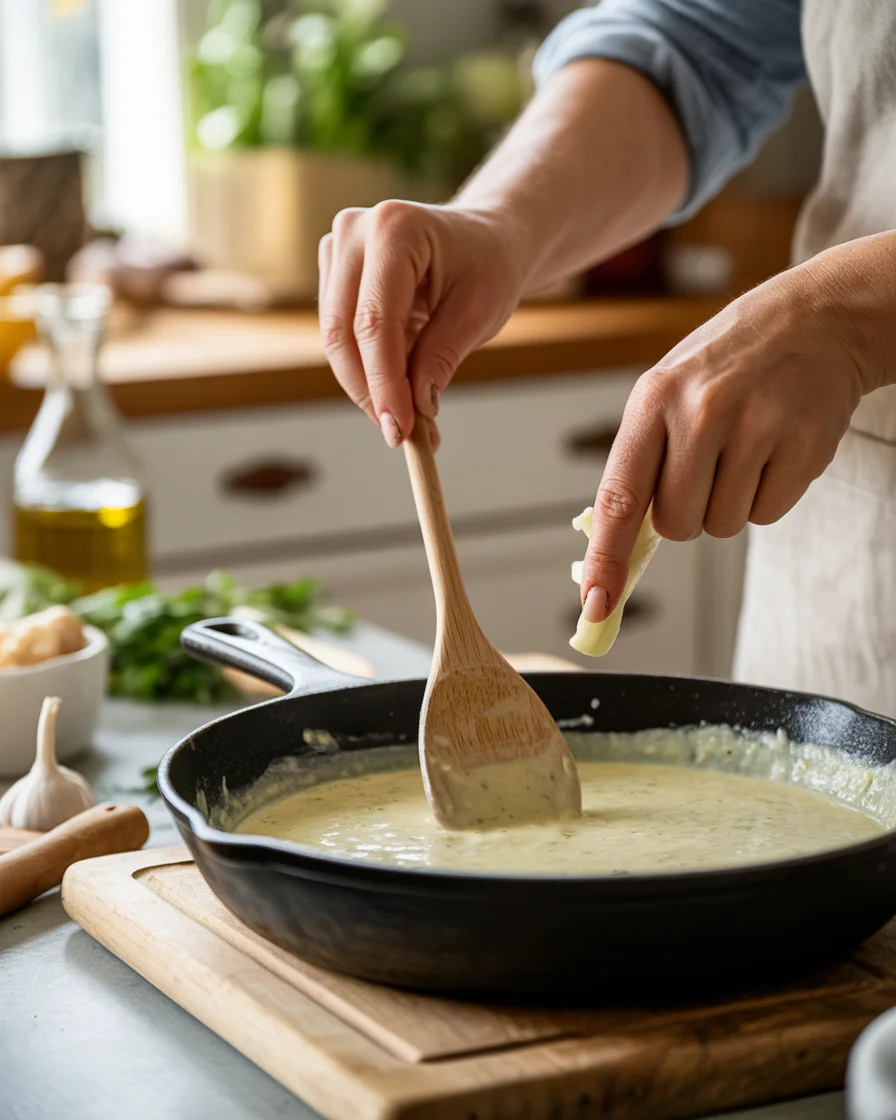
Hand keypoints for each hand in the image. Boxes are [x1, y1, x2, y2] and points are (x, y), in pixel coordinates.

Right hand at [318, 201, 529, 445]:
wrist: (487, 239)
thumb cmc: (489, 266)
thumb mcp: (480, 313)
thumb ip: (442, 357)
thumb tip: (416, 409)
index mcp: (395, 228)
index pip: (375, 321)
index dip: (384, 383)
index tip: (400, 431)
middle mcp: (354, 231)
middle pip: (341, 332)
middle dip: (370, 391)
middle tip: (401, 436)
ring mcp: (336, 249)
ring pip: (335, 340)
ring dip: (368, 386)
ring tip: (411, 415)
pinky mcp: (333, 273)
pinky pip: (340, 337)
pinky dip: (367, 370)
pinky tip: (400, 384)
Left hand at [579, 257, 866, 623]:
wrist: (812, 322)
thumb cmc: (724, 368)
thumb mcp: (665, 394)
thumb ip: (637, 464)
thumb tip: (611, 548)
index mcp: (654, 400)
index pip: (620, 498)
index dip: (607, 558)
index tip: (594, 604)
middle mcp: (702, 412)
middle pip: (678, 525)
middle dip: (687, 512)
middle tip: (706, 464)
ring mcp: (756, 427)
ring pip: (723, 526)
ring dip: (729, 503)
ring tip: (743, 447)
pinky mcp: (804, 445)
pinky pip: (767, 515)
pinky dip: (767, 496)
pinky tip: (772, 450)